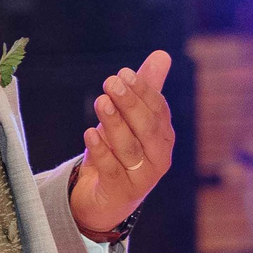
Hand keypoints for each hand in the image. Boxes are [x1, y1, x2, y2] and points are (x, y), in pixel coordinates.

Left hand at [70, 50, 175, 234]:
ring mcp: (142, 177)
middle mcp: (159, 156)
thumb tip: (162, 55)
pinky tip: (89, 133)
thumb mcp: (129, 119)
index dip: (142, 91)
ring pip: (129, 147)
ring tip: (101, 101)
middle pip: (146, 127)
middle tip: (111, 82)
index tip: (124, 73)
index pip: (158, 110)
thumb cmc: (120, 152)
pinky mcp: (121, 191)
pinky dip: (101, 151)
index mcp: (163, 135)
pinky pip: (112, 169)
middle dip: (129, 103)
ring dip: (114, 122)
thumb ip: (145, 89)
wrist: (105, 198)